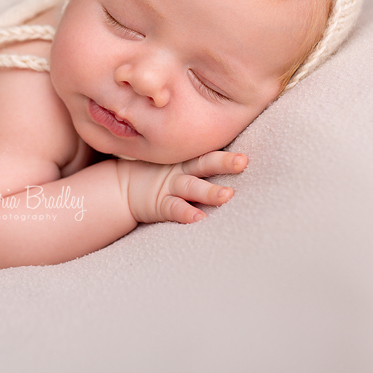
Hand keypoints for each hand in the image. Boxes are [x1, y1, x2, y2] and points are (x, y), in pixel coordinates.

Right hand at [122, 151, 246, 224]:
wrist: (125, 187)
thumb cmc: (160, 175)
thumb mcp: (179, 164)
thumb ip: (200, 160)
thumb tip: (234, 153)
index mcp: (189, 161)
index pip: (210, 154)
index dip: (227, 155)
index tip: (246, 157)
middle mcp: (182, 171)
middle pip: (205, 164)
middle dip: (224, 163)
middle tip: (242, 162)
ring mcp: (170, 187)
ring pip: (193, 187)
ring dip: (210, 191)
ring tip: (227, 196)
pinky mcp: (160, 204)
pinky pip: (174, 208)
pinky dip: (186, 213)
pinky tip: (199, 218)